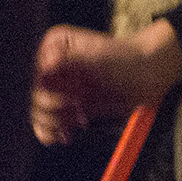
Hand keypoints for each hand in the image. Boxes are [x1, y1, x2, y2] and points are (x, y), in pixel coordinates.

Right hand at [30, 19, 181, 145]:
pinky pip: (47, 127)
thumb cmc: (127, 59)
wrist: (150, 75)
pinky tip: (69, 133)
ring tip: (81, 115)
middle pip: (32, 98)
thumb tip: (44, 67)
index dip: (48, 89)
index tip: (73, 91)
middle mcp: (49, 68)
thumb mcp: (98, 57)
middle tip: (79, 104)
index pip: (31, 75)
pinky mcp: (65, 108)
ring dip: (57, 121)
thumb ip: (69, 61)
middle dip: (55, 106)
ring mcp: (57, 89)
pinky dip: (54, 133)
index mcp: (52, 47)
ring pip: (37, 114)